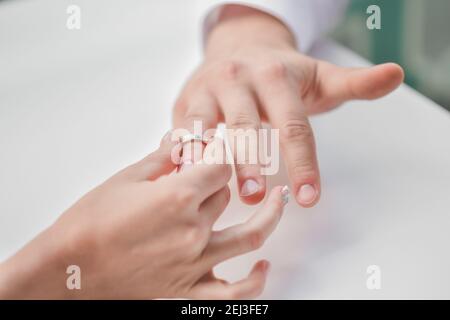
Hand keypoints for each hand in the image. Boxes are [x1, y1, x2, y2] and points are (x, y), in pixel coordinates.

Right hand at [0, 134, 287, 298]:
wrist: (68, 270)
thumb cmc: (89, 224)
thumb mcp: (126, 179)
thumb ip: (163, 158)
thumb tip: (183, 140)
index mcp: (178, 196)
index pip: (220, 164)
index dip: (221, 151)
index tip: (217, 147)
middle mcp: (193, 230)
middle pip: (228, 194)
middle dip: (221, 179)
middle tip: (212, 173)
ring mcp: (195, 263)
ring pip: (249, 235)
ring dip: (269, 215)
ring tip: (278, 199)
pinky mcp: (188, 291)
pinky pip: (235, 293)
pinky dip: (255, 281)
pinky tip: (263, 266)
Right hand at [173, 5, 403, 206]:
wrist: (238, 48)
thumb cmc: (280, 73)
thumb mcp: (319, 76)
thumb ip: (355, 83)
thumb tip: (396, 75)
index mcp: (275, 76)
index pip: (293, 124)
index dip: (302, 162)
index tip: (309, 197)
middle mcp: (238, 80)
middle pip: (245, 126)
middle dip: (251, 163)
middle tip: (258, 198)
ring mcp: (207, 91)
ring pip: (205, 129)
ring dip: (208, 162)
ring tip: (213, 192)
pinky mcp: (184, 103)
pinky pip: (180, 133)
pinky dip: (180, 156)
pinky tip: (184, 179)